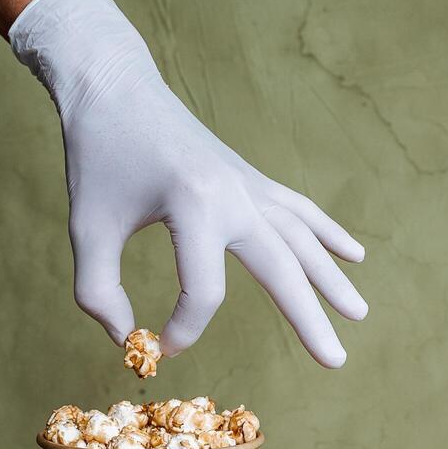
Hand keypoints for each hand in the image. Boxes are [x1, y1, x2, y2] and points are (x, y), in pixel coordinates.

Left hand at [9, 0, 366, 365]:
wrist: (114, 86)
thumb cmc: (97, 158)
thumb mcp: (87, 228)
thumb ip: (99, 292)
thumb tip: (127, 340)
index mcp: (195, 206)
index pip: (205, 292)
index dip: (183, 329)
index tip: (158, 347)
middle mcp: (235, 195)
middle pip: (282, 268)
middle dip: (309, 319)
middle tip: (336, 362)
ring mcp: (250, 184)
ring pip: (302, 239)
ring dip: (332, 279)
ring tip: (359, 315)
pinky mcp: (251, 177)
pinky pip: (298, 209)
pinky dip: (327, 233)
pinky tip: (355, 255)